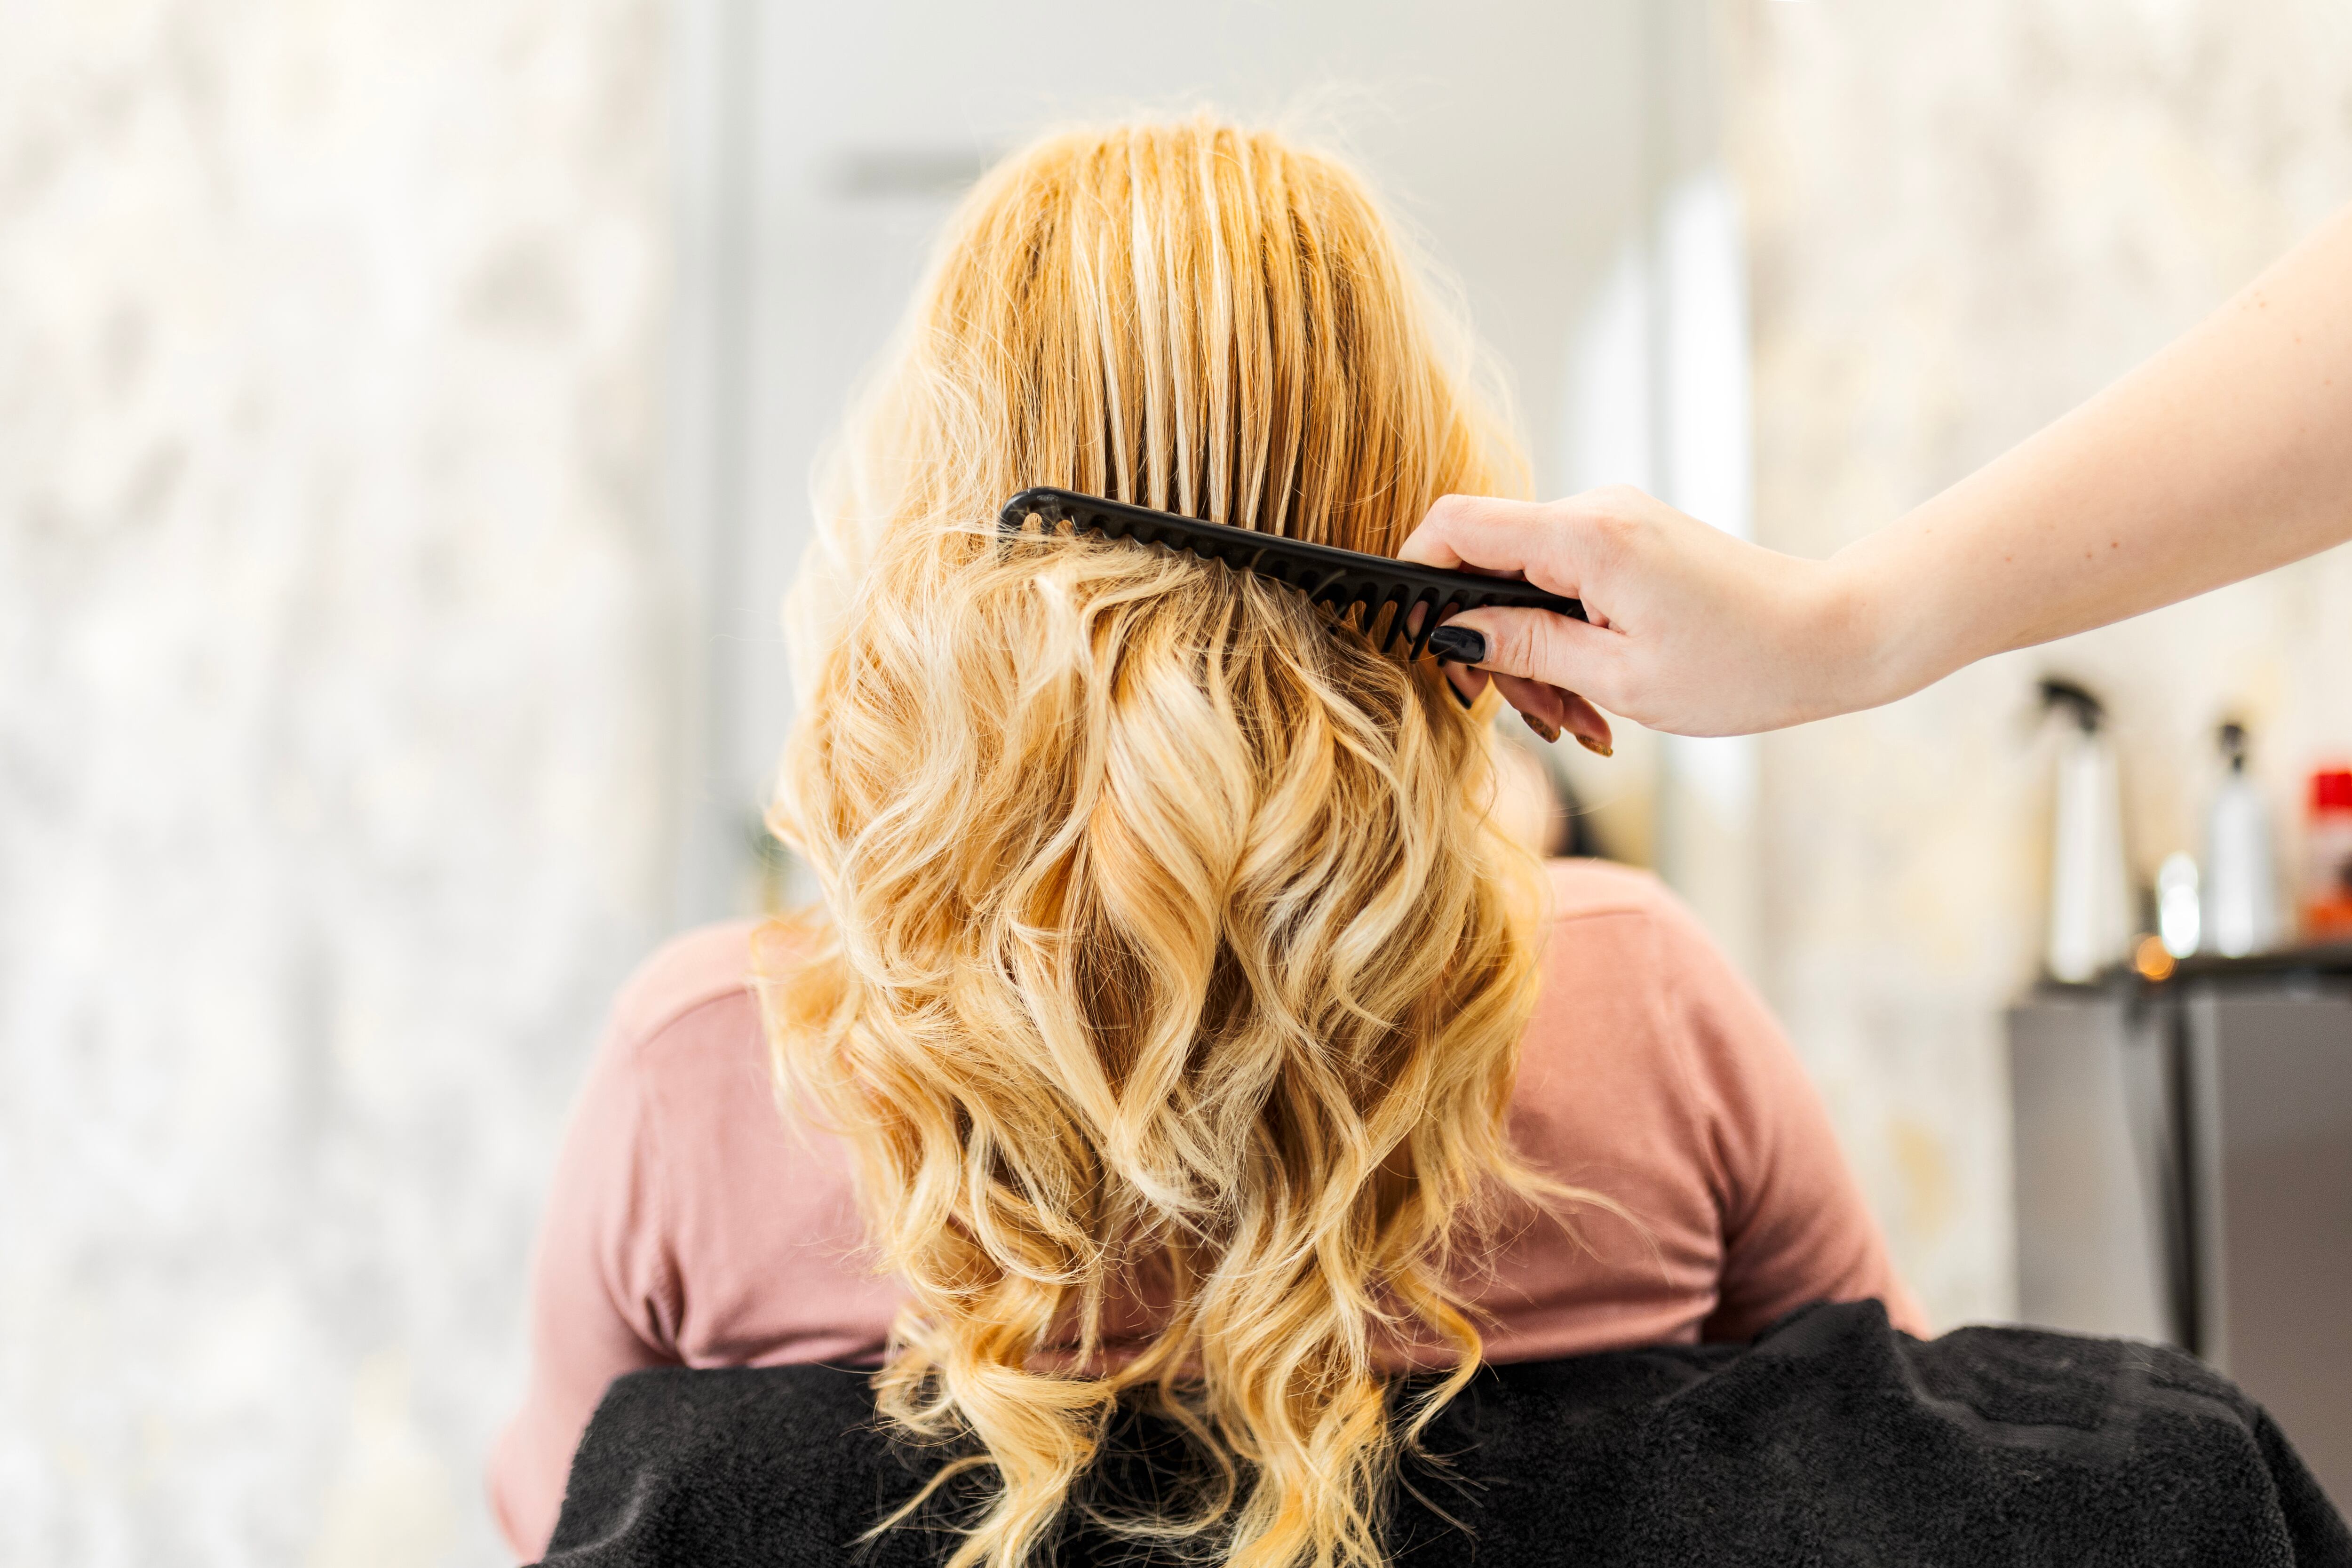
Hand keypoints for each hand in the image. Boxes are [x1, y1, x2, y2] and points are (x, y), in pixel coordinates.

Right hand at [1401, 487, 1867, 739]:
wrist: (1835, 636)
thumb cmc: (1741, 665)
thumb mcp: (1619, 676)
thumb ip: (1526, 646)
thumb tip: (1451, 632)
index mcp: (1587, 536)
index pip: (1458, 524)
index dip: (1416, 576)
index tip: (1419, 642)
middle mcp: (1597, 511)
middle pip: (1488, 563)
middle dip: (1492, 644)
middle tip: (1528, 714)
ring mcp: (1616, 522)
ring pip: (1527, 583)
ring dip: (1535, 655)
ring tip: (1578, 720)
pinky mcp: (1633, 541)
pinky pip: (1567, 586)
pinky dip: (1566, 640)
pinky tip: (1594, 695)